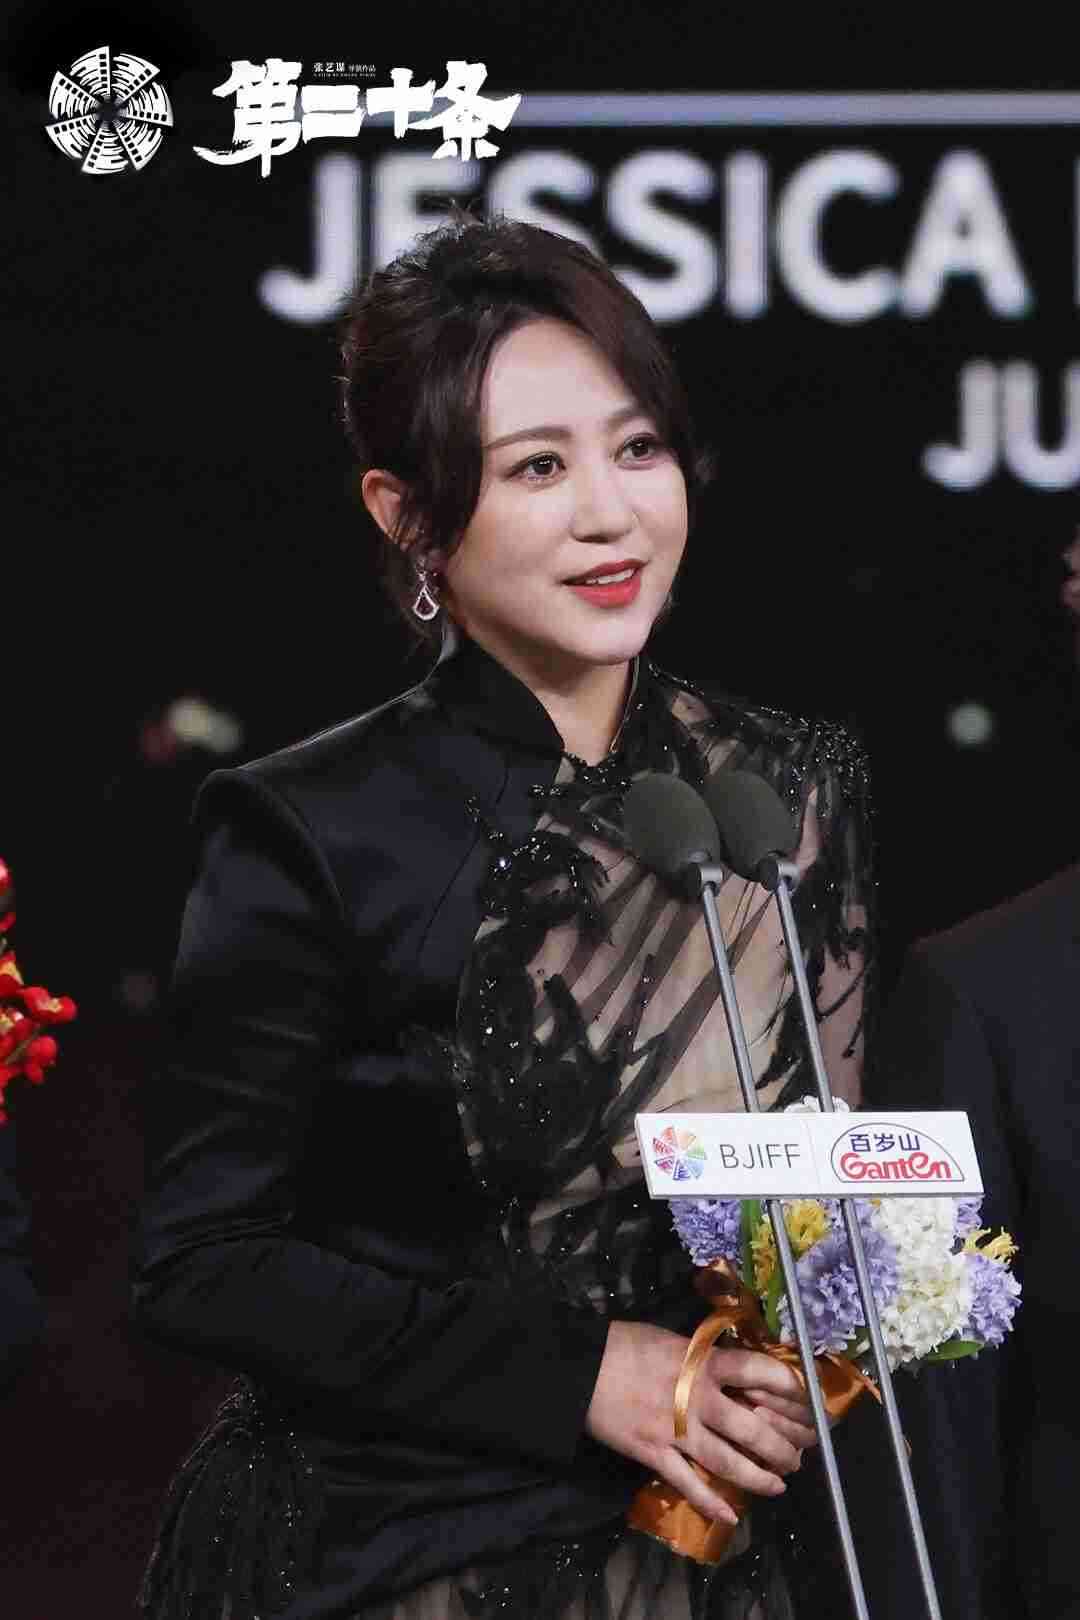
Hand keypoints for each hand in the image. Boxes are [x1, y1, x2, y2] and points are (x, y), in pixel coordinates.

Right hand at [585, 1321, 816, 1524]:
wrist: (579, 1367)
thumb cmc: (625, 1344)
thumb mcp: (672, 1339)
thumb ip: (703, 1356)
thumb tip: (731, 1368)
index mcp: (703, 1362)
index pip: (760, 1373)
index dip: (790, 1388)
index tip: (808, 1400)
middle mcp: (697, 1398)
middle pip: (754, 1428)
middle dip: (783, 1445)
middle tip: (799, 1454)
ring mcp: (676, 1430)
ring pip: (728, 1462)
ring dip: (759, 1477)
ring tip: (779, 1484)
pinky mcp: (654, 1454)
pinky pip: (688, 1484)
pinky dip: (711, 1504)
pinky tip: (731, 1517)